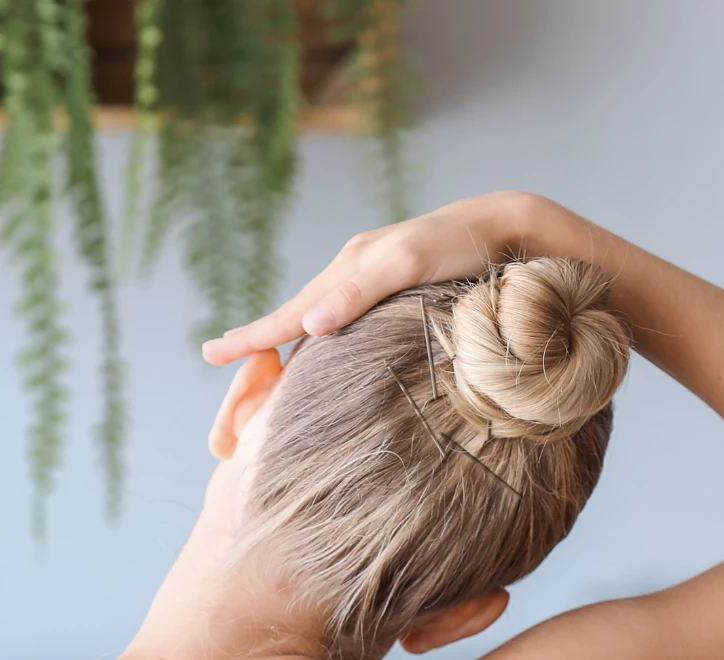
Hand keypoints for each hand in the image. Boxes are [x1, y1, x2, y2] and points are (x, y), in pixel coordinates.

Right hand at [199, 190, 558, 365]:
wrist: (513, 228)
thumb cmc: (463, 244)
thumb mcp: (409, 262)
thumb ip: (359, 291)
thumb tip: (309, 326)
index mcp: (350, 269)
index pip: (289, 312)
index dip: (251, 337)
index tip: (210, 354)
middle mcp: (356, 277)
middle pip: (296, 316)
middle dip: (258, 341)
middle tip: (217, 361)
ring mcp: (376, 287)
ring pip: (320, 320)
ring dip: (289, 342)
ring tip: (261, 367)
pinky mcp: (399, 297)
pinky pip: (347, 322)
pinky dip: (324, 340)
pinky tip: (324, 354)